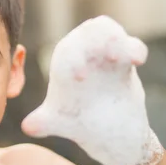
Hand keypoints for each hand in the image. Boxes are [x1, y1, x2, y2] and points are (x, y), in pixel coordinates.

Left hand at [21, 15, 161, 164]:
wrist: (107, 134)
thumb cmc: (79, 122)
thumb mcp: (60, 123)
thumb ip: (44, 122)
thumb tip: (27, 127)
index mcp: (65, 65)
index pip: (67, 50)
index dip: (73, 58)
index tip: (80, 78)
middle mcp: (83, 55)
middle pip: (87, 32)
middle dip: (94, 41)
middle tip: (106, 58)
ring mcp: (104, 55)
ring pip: (107, 30)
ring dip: (114, 38)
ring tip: (118, 57)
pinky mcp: (126, 62)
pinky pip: (132, 45)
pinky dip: (134, 48)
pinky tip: (137, 61)